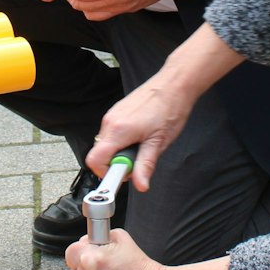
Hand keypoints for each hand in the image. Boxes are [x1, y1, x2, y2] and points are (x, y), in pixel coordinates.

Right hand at [83, 75, 193, 190]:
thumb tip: (140, 185)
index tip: (123, 175)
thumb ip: (145, 165)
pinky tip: (141, 135)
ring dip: (121, 151)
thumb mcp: (159, 142)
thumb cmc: (169, 108)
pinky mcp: (116, 112)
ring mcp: (112, 115)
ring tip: (143, 145)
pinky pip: (112, 134)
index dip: (107, 173)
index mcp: (118, 131)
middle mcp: (110, 122)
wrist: (174, 84)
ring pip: (107, 145)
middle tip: (139, 159)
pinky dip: (123, 141)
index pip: (94, 160)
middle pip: (100, 154)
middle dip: (118, 162)